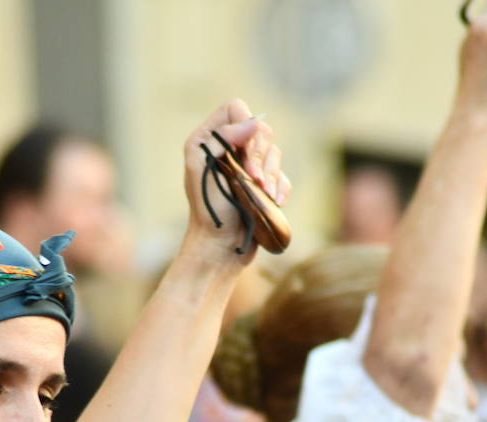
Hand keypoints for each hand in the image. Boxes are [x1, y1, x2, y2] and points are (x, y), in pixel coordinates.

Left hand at [180, 99, 290, 265]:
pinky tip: (274, 201)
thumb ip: (222, 139)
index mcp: (209, 140)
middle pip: (261, 130)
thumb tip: (254, 122)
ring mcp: (248, 168)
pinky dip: (281, 187)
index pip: (235, 109)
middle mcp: (229, 149)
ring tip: (264, 194)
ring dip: (272, 174)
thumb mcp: (203, 169)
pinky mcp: (263, 187)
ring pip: (275, 153)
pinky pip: (282, 176)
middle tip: (253, 179)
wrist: (220, 246)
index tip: (243, 153)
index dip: (245, 125)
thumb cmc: (207, 209)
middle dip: (260, 155)